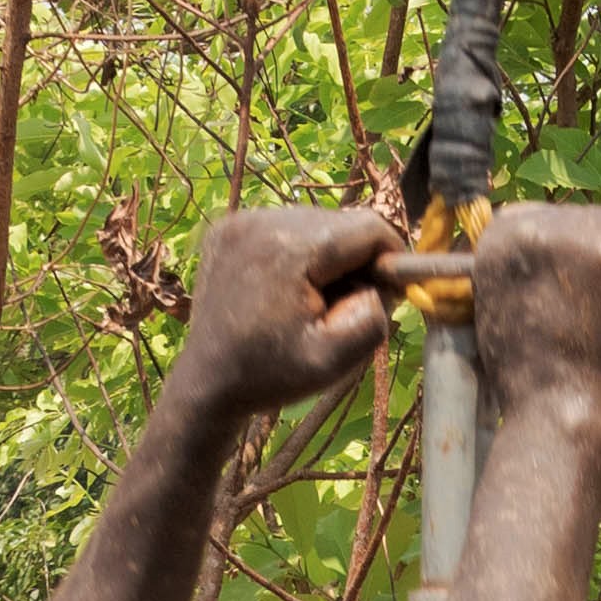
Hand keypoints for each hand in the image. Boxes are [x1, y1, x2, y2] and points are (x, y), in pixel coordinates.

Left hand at [181, 205, 397, 415]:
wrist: (208, 381)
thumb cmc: (272, 374)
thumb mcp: (336, 359)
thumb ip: (375, 313)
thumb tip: (387, 277)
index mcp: (291, 248)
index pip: (368, 227)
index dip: (392, 256)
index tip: (389, 291)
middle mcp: (263, 219)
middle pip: (342, 221)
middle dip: (357, 259)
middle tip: (345, 305)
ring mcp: (241, 220)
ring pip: (316, 221)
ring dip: (328, 255)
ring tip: (312, 300)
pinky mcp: (229, 226)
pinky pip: (286, 226)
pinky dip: (299, 252)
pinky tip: (286, 289)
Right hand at [462, 199, 600, 454]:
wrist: (555, 405)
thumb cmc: (531, 369)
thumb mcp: (503, 299)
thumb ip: (523, 260)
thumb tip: (555, 236)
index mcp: (498, 233)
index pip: (549, 219)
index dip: (567, 259)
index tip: (564, 298)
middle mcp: (530, 223)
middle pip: (586, 218)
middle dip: (596, 259)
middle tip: (587, 312)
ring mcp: (572, 233)